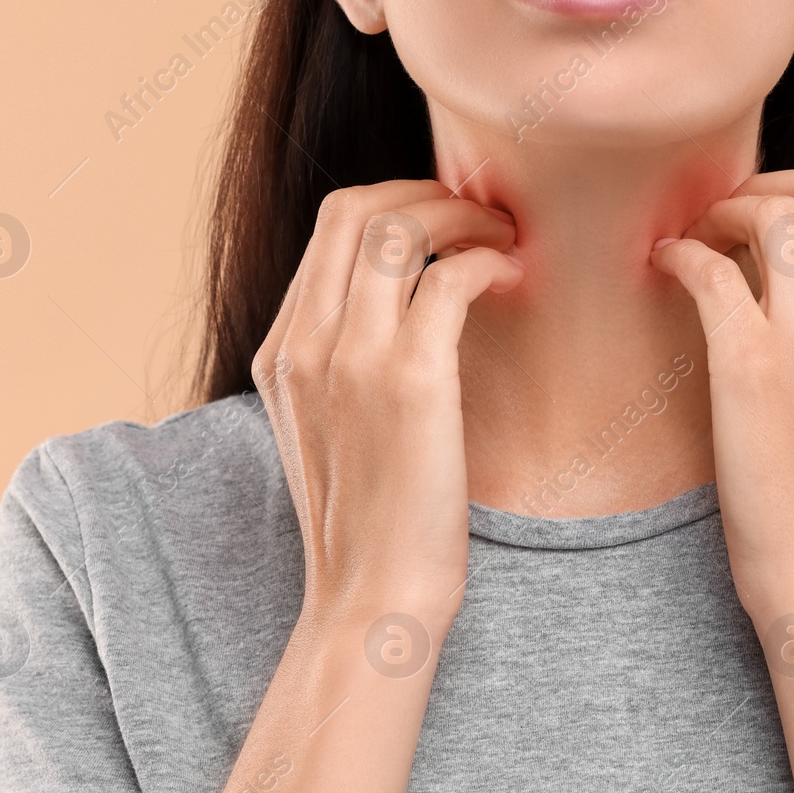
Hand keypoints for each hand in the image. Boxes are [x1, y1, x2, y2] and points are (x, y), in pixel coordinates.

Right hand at [252, 179, 520, 636]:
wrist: (372, 599)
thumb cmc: (370, 527)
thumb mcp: (330, 435)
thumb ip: (342, 369)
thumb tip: (399, 316)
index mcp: (280, 354)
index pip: (329, 230)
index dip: (397, 204)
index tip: (448, 220)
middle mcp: (304, 345)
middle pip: (355, 208)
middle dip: (427, 193)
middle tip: (481, 214)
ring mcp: (350, 360)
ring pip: (399, 229)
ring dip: (462, 218)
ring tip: (504, 239)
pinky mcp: (409, 382)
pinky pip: (450, 280)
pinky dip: (487, 262)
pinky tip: (513, 278)